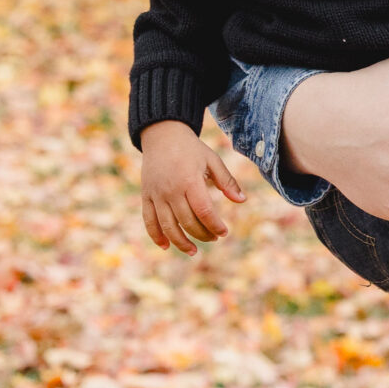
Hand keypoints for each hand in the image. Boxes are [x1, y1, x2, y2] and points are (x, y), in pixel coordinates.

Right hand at [139, 121, 246, 253]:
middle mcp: (171, 190)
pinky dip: (156, 235)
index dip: (214, 225)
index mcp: (190, 181)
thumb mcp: (212, 160)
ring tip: (193, 251)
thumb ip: (227, 181)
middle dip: (202, 234)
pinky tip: (166, 246)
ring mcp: (156, 194)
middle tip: (214, 239)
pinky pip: (149, 220)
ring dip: (180, 242)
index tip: (224, 233)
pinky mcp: (146, 196)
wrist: (162, 136)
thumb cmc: (192, 149)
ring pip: (167, 226)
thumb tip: (242, 201)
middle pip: (187, 221)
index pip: (204, 211)